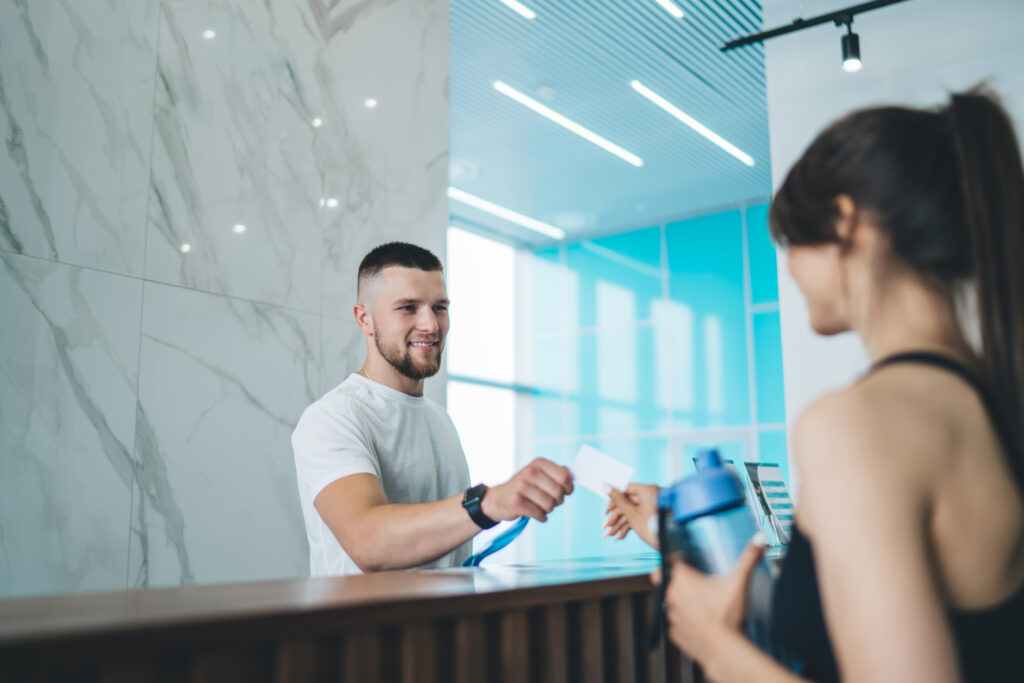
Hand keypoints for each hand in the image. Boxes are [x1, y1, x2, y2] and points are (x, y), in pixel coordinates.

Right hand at [482, 458, 573, 522]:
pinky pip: (539, 513)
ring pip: (550, 504)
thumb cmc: (524, 488)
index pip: (564, 476)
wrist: (498, 499)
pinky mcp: (515, 501)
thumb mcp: (539, 474)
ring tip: (542, 507)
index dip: (569, 487)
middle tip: (552, 502)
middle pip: (558, 492)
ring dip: (548, 510)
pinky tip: (536, 514)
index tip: (566, 492)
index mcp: (538, 463)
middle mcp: (529, 472)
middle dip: (558, 501)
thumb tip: (572, 476)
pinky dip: (541, 517)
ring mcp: (521, 486)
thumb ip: (557, 473)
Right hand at [604, 483, 659, 547]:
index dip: (614, 499)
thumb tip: (606, 485)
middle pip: (628, 503)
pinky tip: (620, 537)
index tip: (606, 509)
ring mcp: (653, 505)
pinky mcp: (654, 514)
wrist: (672, 545)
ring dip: (620, 525)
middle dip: (615, 518)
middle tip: (605, 527)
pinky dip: (630, 526)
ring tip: (610, 536)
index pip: (626, 489)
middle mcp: (651, 495)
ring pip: (632, 512)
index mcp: (648, 490)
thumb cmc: (654, 528)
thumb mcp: (632, 514)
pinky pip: (639, 517)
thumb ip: (618, 499)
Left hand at [662, 539, 765, 666]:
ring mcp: (671, 615)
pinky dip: (686, 622)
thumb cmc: (728, 616)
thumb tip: (758, 541)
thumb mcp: (740, 581)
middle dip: (679, 580)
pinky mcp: (674, 633)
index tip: (685, 560)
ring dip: (682, 601)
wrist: (723, 650)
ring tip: (702, 605)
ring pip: (672, 602)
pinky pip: (677, 623)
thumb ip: (749, 558)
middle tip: (696, 583)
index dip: (678, 558)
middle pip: (668, 580)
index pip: (670, 559)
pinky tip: (701, 622)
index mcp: (682, 579)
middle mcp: (671, 595)